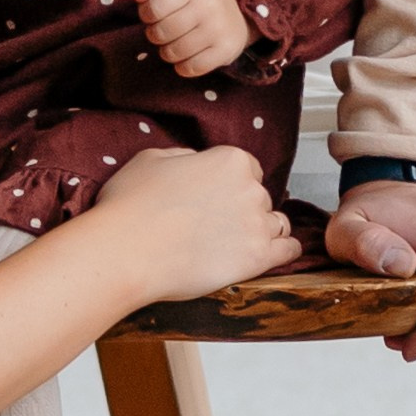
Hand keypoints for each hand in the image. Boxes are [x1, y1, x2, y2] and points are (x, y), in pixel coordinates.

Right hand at [97, 145, 301, 297]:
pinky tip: (270, 253)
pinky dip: (283, 251)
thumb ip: (185, 157)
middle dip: (243, 209)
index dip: (231, 185)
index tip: (217, 198)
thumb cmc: (131, 205)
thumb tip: (195, 163)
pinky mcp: (258, 258)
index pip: (246, 169)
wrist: (126, 251)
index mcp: (230, 160)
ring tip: (238, 242)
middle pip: (259, 197)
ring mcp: (257, 224)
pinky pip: (288, 250)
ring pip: (276, 223)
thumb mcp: (151, 159)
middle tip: (216, 224)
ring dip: (261, 230)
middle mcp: (251, 189)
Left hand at [136, 0, 252, 78]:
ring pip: (174, 52)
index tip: (152, 16)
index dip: (146, 15)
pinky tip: (186, 57)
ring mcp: (218, 30)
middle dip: (155, 35)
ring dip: (167, 52)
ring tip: (174, 43)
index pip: (154, 6)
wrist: (239, 11)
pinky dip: (182, 66)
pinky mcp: (225, 51)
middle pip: (162, 32)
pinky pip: (191, 68)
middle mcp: (208, 6)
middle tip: (163, 32)